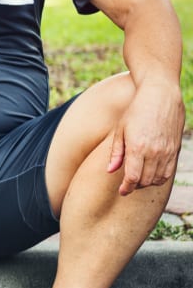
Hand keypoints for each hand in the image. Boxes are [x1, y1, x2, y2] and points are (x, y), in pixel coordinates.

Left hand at [107, 81, 184, 195]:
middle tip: (128, 184)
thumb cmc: (136, 111)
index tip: (122, 191)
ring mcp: (167, 151)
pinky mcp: (175, 149)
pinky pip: (169, 172)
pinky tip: (151, 174)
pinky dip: (159, 177)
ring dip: (147, 183)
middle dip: (135, 186)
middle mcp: (154, 152)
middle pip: (145, 181)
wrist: (161, 96)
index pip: (133, 178)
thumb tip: (110, 171)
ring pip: (158, 179)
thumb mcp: (120, 130)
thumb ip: (116, 153)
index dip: (127, 188)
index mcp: (138, 147)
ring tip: (138, 179)